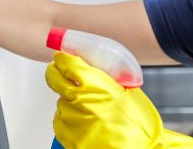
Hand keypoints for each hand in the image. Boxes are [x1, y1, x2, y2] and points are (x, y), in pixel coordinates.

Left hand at [46, 52, 192, 148]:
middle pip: (54, 78)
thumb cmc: (139, 126)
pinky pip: (60, 119)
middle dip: (56, 73)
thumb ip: (106, 78)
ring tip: (88, 109)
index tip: (62, 57)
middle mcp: (78, 100)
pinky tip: (84, 122)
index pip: (66, 63)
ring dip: (69, 101)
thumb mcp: (127, 92)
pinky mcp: (65, 134)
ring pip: (60, 101)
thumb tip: (91, 67)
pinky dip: (68, 118)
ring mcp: (70, 118)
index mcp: (95, 86)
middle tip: (60, 73)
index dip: (63, 58)